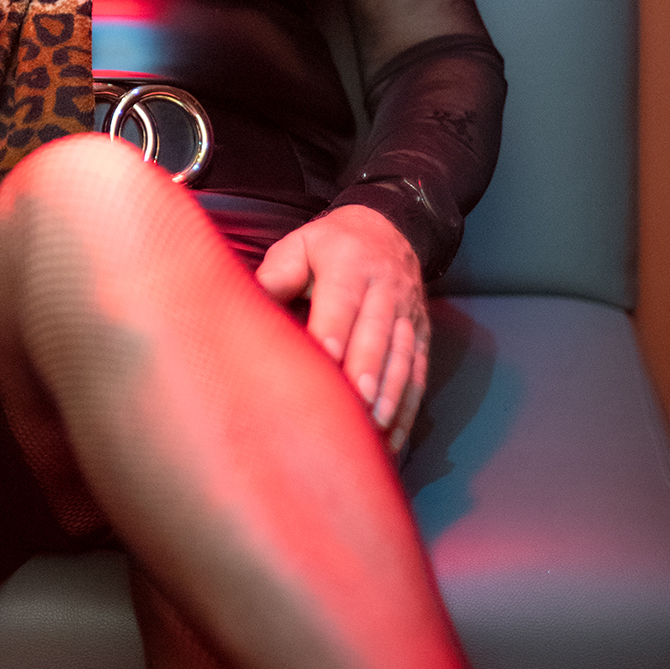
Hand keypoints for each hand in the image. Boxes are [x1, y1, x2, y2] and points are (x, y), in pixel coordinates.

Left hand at [256, 206, 429, 451]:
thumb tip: (249, 303)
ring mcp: (407, 315)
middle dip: (366, 370)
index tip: (325, 359)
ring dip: (389, 394)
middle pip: (376, 334)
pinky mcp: (420, 336)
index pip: (343, 301)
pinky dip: (405, 407)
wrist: (388, 230)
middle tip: (354, 405)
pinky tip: (392, 439)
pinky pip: (417, 374)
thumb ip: (278, 273)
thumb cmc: (330, 246)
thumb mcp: (300, 244)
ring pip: (402, 357)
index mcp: (350, 264)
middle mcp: (385, 289)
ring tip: (374, 428)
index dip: (334, 330)